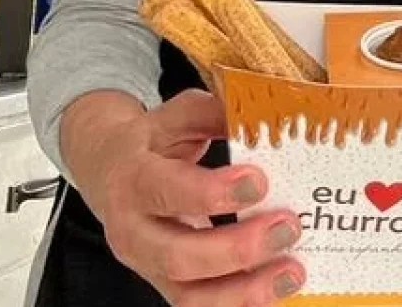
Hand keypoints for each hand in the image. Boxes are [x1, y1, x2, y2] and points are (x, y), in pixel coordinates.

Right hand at [63, 90, 305, 305]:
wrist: (108, 170)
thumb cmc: (151, 143)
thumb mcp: (175, 117)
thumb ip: (215, 114)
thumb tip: (264, 115)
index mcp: (133, 179)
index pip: (165, 191)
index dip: (210, 193)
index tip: (258, 181)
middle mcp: (133, 231)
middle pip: (177, 257)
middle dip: (237, 249)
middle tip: (288, 227)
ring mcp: (148, 266)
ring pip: (190, 297)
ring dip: (245, 291)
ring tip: (293, 271)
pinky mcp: (167, 286)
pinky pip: (202, 306)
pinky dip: (242, 303)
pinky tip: (278, 289)